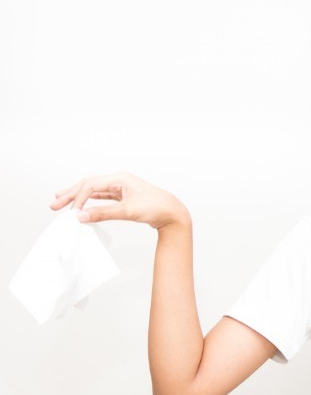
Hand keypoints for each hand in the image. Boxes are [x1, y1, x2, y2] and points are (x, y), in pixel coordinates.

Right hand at [49, 172, 189, 229]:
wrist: (173, 214)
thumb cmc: (156, 207)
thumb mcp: (128, 211)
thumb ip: (103, 214)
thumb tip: (80, 216)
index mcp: (120, 178)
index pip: (92, 185)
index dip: (78, 198)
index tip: (71, 212)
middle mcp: (119, 181)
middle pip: (89, 185)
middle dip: (71, 194)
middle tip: (54, 204)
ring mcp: (121, 189)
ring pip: (94, 191)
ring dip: (78, 197)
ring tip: (61, 202)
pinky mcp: (123, 198)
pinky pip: (101, 198)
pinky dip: (90, 202)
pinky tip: (81, 206)